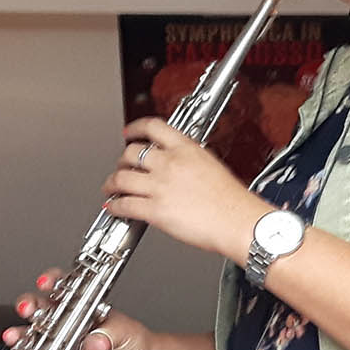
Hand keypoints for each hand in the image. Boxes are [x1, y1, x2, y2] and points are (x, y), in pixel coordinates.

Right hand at [3, 268, 160, 349]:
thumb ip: (106, 336)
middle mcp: (68, 318)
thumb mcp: (123, 332)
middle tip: (29, 309)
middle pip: (41, 307)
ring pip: (34, 333)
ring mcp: (61, 340)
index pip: (63, 287)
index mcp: (83, 303)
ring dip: (21, 334)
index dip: (53, 282)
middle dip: (30, 305)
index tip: (47, 283)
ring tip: (15, 337)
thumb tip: (93, 342)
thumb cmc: (132, 340)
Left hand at [103, 118, 263, 258]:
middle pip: (131, 153)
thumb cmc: (233, 201)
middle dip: (121, 161)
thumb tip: (178, 164)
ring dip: (111, 184)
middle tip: (120, 167)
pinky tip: (114, 208)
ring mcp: (160, 186)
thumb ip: (190, 160)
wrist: (239, 222)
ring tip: (110, 188)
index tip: (128, 132)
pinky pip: (124, 205)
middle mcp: (170, 163)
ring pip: (121, 179)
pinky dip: (114, 206)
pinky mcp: (155, 210)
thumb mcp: (212, 165)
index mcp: (186, 148)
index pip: (153, 127)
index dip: (134, 128)